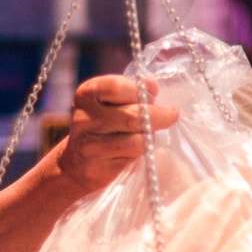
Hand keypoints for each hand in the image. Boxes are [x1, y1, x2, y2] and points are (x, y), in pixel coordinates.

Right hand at [57, 75, 179, 194]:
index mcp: (87, 94)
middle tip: (172, 115)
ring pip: (137, 140)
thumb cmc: (103, 125)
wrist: (79, 163)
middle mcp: (84, 118)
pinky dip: (142, 152)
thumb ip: (132, 92)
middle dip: (159, 115)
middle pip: (133, 115)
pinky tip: (141, 149)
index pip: (117, 87)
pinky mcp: (99, 167)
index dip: (140, 91)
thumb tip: (152, 84)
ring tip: (153, 133)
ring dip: (151, 136)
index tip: (153, 95)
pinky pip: (133, 158)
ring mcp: (90, 144)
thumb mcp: (112, 102)